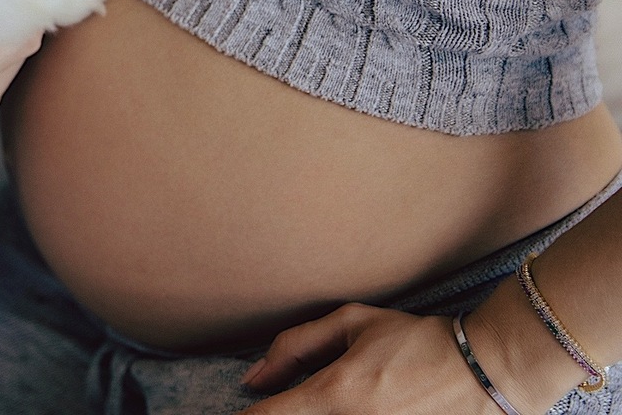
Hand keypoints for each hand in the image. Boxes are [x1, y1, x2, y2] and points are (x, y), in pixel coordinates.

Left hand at [239, 303, 504, 414]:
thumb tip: (252, 378)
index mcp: (335, 394)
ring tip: (340, 395)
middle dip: (283, 413)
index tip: (241, 411)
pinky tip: (358, 405)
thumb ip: (295, 346)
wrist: (488, 372)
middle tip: (295, 398)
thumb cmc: (416, 341)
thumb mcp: (353, 324)